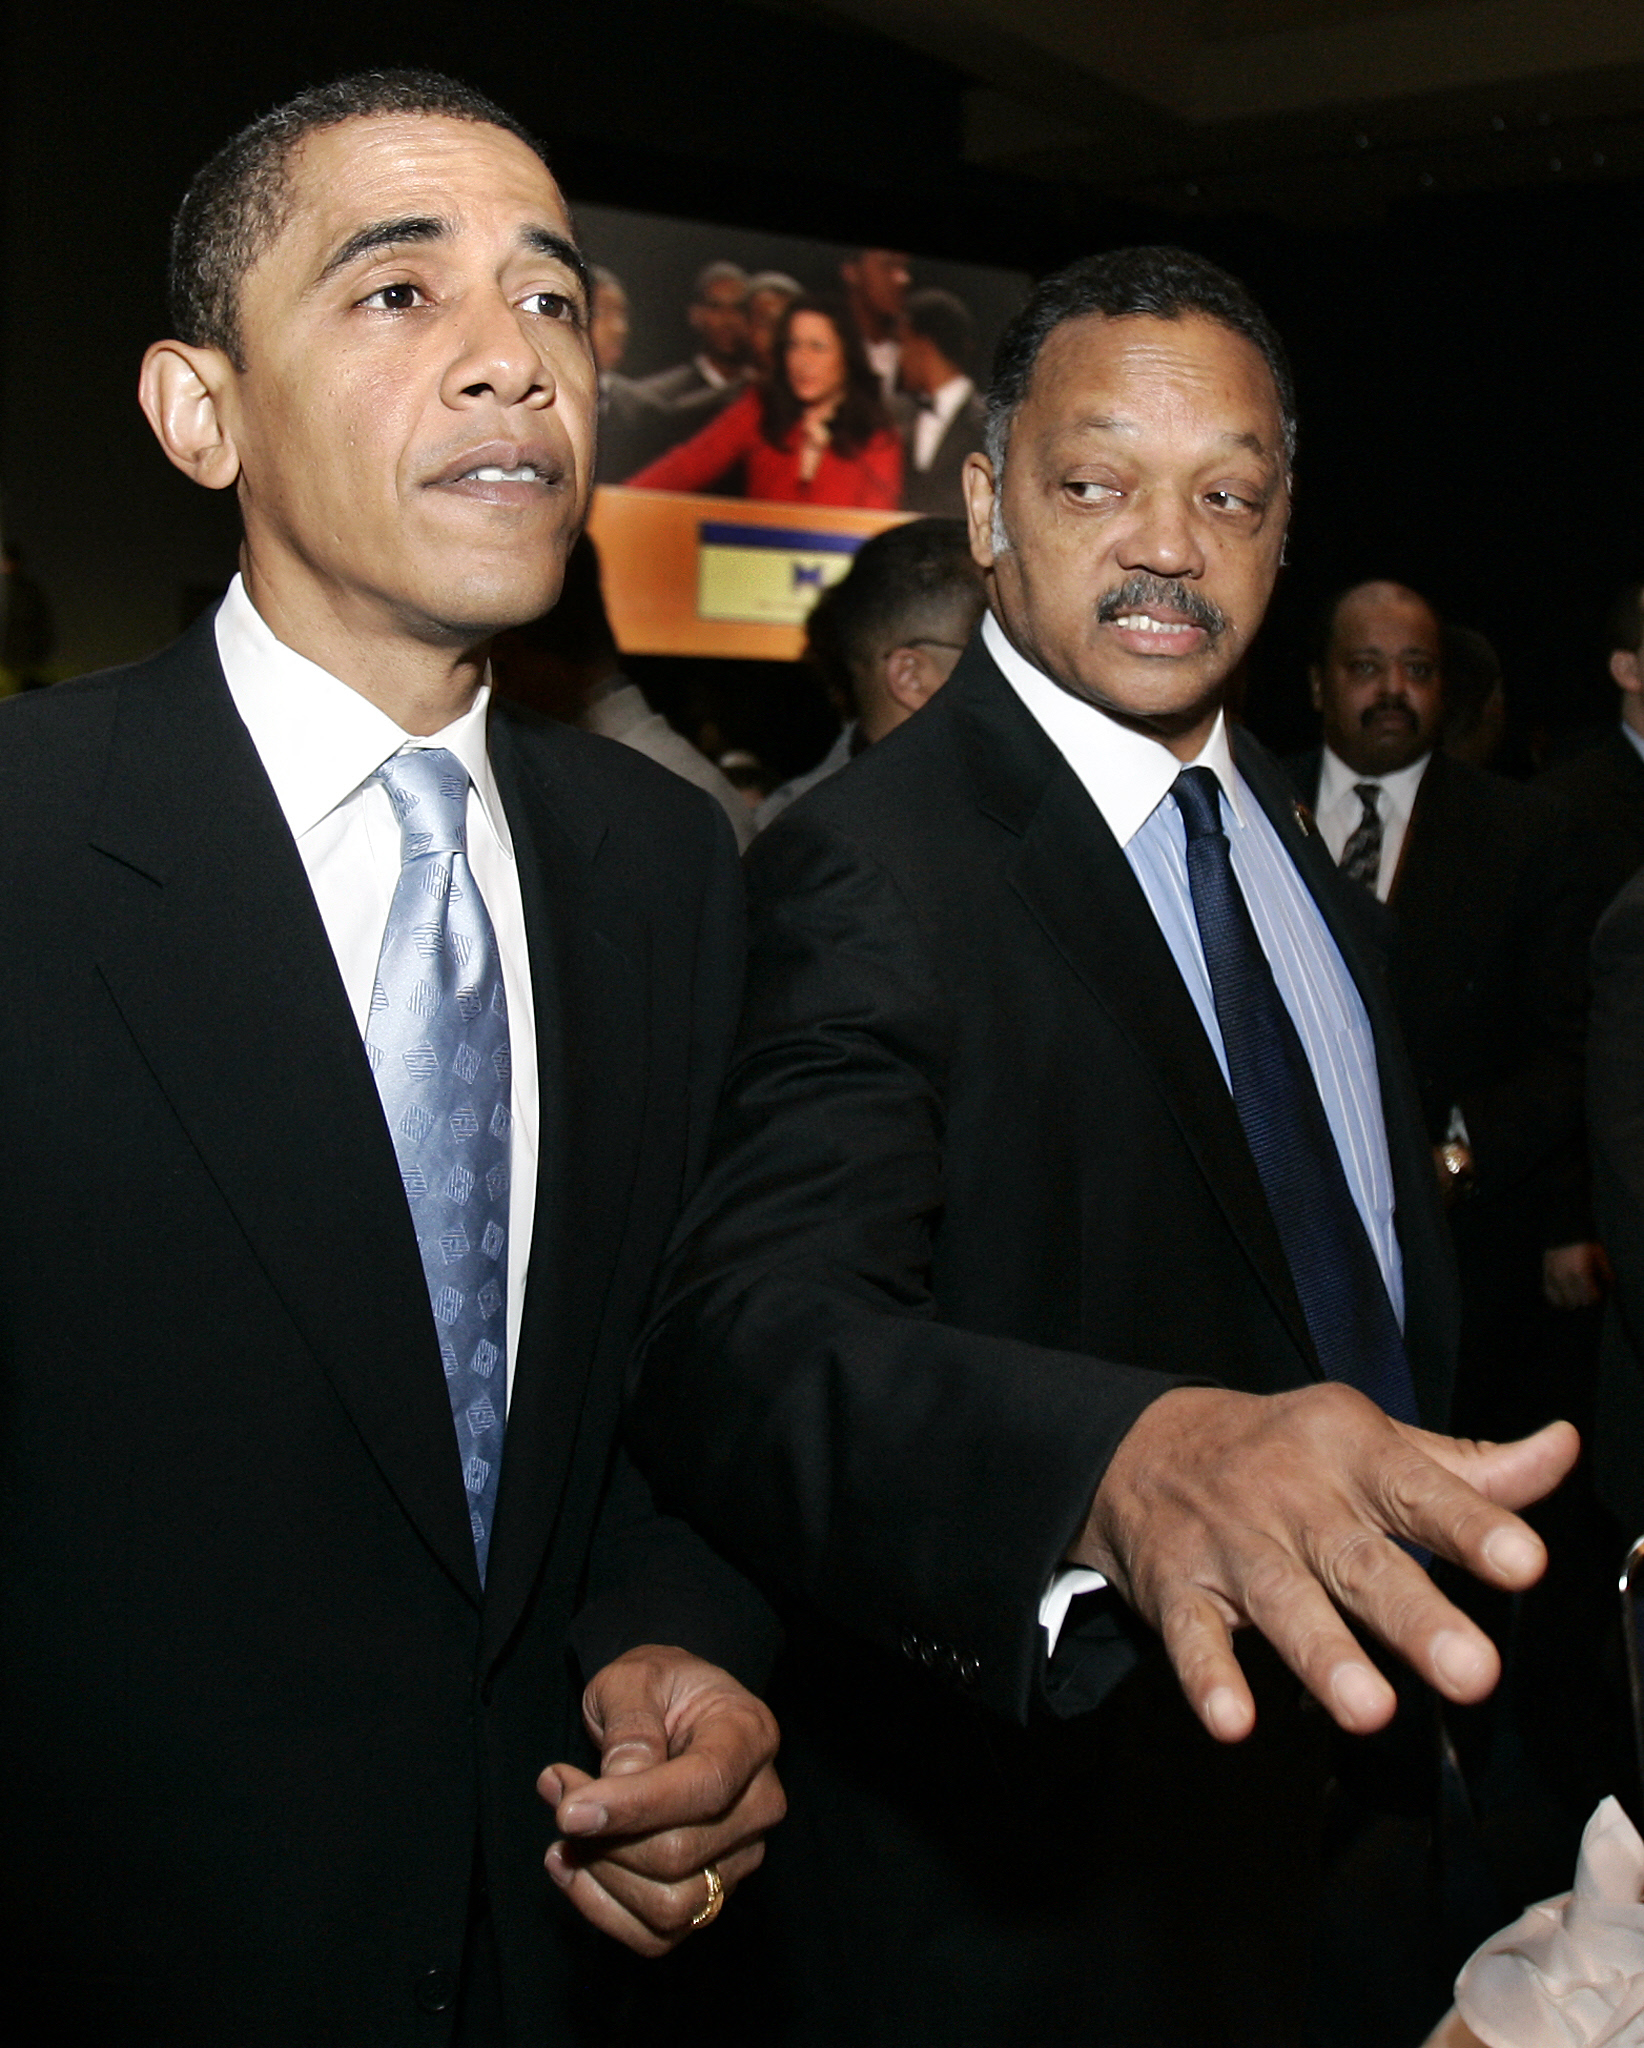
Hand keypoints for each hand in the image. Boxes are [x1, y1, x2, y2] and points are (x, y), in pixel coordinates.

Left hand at [538, 1645, 783, 1956]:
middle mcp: (760, 1802)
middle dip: (603, 1835)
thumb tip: (621, 1781)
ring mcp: (741, 1855)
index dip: (636, 1805)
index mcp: (750, 1736)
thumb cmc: (654, 1688)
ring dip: (600, 1875)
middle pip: (680, 1854)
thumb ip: (631, 1724)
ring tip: (562, 1827)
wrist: (667, 1709)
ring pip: (671, 1905)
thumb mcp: (633, 1678)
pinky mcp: (713, 1894)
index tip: (569, 1810)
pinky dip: (602, 1909)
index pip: (704, 1786)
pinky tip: (571, 1865)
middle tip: (557, 1791)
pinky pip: (657, 1935)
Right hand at [1074, 1382, 1578, 1744]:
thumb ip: (1467, 1468)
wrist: (1144, 1445)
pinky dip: (1208, 1677)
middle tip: (1470, 1671)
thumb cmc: (1282, 1453)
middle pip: (1358, 1560)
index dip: (1471, 1526)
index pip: (1419, 1489)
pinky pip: (1191, 1634)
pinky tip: (1232, 1718)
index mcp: (1350, 1453)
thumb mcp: (1372, 1443)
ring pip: (1281, 1601)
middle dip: (1413, 1615)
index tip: (1523, 1561)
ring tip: (1368, 1709)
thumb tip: (1557, 1453)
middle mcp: (1292, 1496)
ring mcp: (1232, 1543)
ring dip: (1322, 1655)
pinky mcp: (1177, 1587)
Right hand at [1542, 1240, 1609, 1309]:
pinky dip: (1556, 1299)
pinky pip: (1549, 1294)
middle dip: (1583, 1300)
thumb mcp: (1599, 1254)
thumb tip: (1609, 1284)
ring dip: (1570, 1302)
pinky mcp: (1546, 1276)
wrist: (1562, 1232)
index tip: (1597, 1294)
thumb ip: (1605, 1269)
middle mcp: (1565, 1277)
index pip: (1589, 1296)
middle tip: (1587, 1295)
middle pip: (1576, 1301)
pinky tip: (1562, 1299)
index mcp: (1580, 1272)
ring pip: (1562, 1300)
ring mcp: (1553, 1277)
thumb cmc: (1583, 1244)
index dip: (1595, 1297)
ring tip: (1575, 1299)